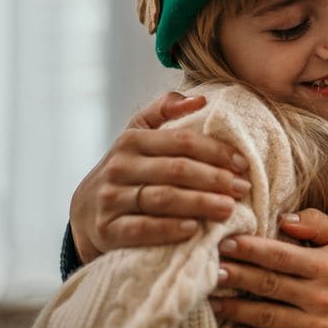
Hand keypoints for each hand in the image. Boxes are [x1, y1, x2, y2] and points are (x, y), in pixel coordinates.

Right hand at [69, 92, 252, 262]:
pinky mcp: (107, 229)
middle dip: (214, 178)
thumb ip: (164, 111)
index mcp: (132, 140)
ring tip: (228, 208)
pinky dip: (169, 228)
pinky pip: (142, 229)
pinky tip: (195, 229)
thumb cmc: (126, 170)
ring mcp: (111, 198)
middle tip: (242, 188)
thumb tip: (200, 98)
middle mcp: (119, 167)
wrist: (85, 213)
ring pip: (162, 198)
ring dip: (200, 203)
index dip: (216, 151)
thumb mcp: (138, 136)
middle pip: (176, 170)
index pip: (182, 142)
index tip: (242, 164)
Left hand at [213, 209, 327, 327]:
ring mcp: (317, 327)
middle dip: (236, 276)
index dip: (251, 249)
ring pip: (268, 317)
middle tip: (209, 269)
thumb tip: (284, 219)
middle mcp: (321, 297)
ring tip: (212, 299)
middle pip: (269, 285)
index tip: (226, 243)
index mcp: (326, 266)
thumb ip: (316, 222)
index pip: (281, 256)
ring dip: (236, 308)